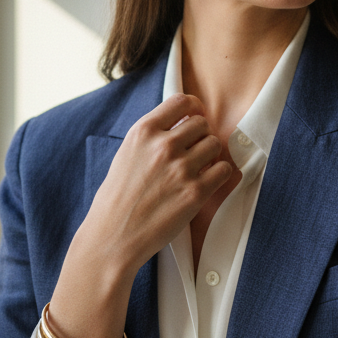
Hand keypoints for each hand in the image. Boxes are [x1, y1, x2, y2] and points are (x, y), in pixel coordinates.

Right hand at [76, 93, 232, 279]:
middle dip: (201, 136)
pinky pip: (224, 170)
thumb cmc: (118, 198)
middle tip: (194, 151)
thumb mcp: (127, 153)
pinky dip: (219, 174)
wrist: (112, 237)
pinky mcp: (195, 192)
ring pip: (215, 144)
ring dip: (211, 155)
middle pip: (202, 123)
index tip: (195, 117)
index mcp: (143, 131)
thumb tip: (182, 122)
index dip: (194, 108)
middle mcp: (163, 146)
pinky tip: (207, 181)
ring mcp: (181, 169)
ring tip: (198, 169)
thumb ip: (153, 135)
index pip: (182, 101)